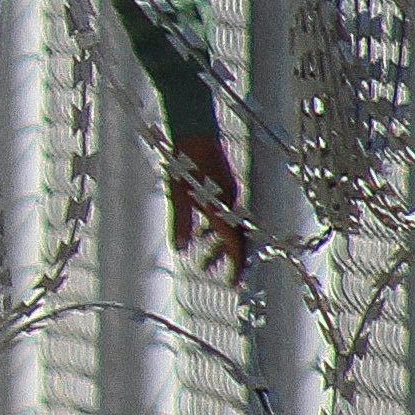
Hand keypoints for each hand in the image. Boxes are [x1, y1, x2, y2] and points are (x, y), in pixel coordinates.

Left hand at [167, 133, 248, 279]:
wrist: (196, 132)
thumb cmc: (186, 164)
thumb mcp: (178, 196)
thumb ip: (181, 223)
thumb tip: (182, 248)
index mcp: (222, 209)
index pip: (234, 243)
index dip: (235, 264)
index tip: (233, 281)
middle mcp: (231, 203)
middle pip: (235, 237)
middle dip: (227, 258)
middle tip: (217, 274)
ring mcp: (229, 194)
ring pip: (230, 226)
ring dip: (219, 245)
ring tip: (206, 261)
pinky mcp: (224, 186)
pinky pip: (225, 214)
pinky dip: (216, 228)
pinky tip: (202, 233)